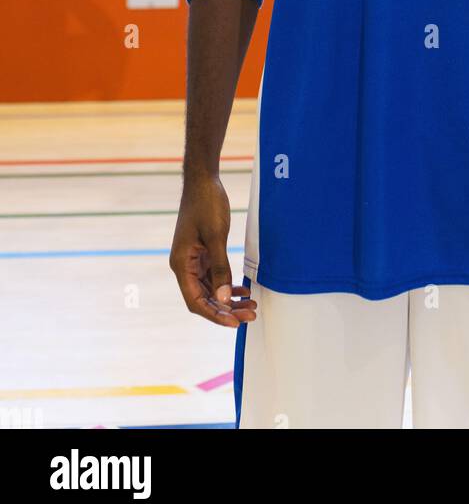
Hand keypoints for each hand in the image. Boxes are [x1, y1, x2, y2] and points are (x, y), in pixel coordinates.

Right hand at [169, 174, 257, 326]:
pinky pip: (215, 277)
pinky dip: (228, 285)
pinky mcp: (203, 254)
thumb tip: (224, 299)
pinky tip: (243, 291)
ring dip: (229, 300)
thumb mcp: (216, 236)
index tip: (235, 323)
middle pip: (204, 299)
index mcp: (181, 264)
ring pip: (211, 290)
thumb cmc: (206, 204)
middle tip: (250, 316)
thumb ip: (220, 268)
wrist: (203, 180)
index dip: (214, 315)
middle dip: (226, 310)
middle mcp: (185, 266)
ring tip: (251, 307)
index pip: (196, 301)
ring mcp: (194, 260)